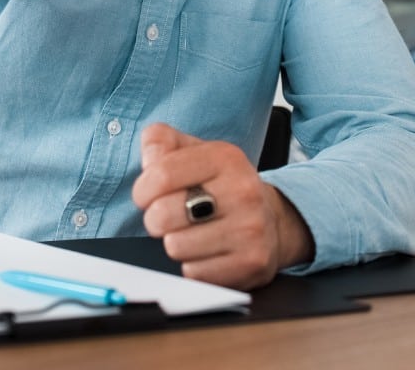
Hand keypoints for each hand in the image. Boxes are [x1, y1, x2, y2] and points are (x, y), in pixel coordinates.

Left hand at [131, 123, 313, 289]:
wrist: (271, 221)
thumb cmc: (219, 186)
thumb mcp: (193, 152)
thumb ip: (160, 142)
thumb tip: (148, 159)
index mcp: (225, 157)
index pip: (161, 175)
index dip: (142, 190)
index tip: (147, 195)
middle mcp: (243, 190)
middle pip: (163, 214)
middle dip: (155, 220)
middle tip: (169, 218)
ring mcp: (251, 228)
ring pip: (176, 247)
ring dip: (175, 243)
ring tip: (191, 234)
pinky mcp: (252, 262)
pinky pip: (194, 273)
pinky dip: (193, 266)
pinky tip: (207, 253)